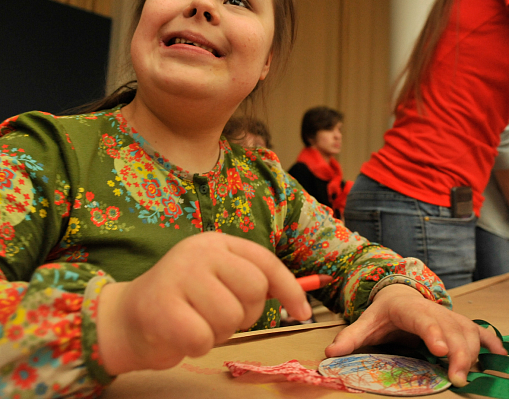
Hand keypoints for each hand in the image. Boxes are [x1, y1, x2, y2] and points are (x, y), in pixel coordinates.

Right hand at [97, 232, 311, 374]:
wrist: (126, 319)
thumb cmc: (182, 302)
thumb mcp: (218, 280)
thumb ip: (251, 282)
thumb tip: (300, 303)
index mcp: (215, 243)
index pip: (265, 262)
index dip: (290, 288)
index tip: (302, 312)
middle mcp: (198, 252)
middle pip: (254, 289)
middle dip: (245, 313)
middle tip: (219, 315)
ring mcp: (178, 275)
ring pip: (231, 317)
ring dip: (218, 332)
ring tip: (197, 322)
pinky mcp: (161, 307)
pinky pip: (203, 338)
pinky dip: (197, 345)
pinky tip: (181, 334)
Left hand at [325, 284, 506, 386]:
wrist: (399, 293)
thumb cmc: (384, 312)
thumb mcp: (366, 321)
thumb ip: (350, 336)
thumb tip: (330, 353)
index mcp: (408, 308)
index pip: (423, 319)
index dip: (433, 333)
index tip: (440, 350)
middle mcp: (433, 311)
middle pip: (451, 329)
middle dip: (458, 352)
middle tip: (456, 378)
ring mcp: (448, 316)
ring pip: (468, 331)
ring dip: (473, 353)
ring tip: (468, 377)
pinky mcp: (458, 324)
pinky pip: (478, 331)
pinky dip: (490, 343)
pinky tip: (500, 358)